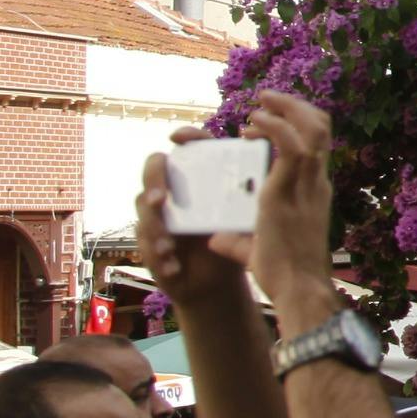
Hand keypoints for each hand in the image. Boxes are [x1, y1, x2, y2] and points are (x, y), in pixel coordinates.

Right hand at [137, 140, 252, 308]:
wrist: (219, 281)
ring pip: (144, 212)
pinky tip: (172, 266)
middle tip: (161, 199)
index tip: (177, 137)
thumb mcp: (247, 214)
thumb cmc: (233, 238)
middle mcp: (172, 192)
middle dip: (153, 181)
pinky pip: (146, 248)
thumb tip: (272, 165)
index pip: (187, 149)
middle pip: (153, 171)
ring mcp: (158, 218)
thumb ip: (254, 190)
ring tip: (167, 246)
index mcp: (196, 178)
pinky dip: (158, 257)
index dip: (183, 138)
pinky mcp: (150, 246)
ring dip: (154, 227)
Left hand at [241, 93, 341, 324]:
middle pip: (322, 126)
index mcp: (316, 191)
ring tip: (260, 101)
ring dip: (285, 107)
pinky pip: (290, 145)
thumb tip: (216, 238)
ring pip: (312, 127)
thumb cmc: (284, 274)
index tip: (262, 123)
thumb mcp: (262, 247)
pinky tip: (252, 123)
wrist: (297, 289)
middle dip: (295, 105)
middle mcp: (316, 182)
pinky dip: (273, 126)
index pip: (319, 142)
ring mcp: (305, 184)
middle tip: (267, 98)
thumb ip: (239, 239)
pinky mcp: (286, 191)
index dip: (297, 122)